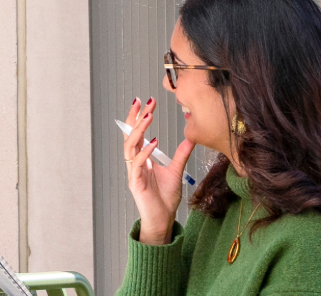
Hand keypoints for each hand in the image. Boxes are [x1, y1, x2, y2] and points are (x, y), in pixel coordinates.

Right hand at [123, 97, 194, 245]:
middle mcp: (135, 163)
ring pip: (130, 146)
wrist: (164, 219)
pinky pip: (137, 163)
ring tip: (148, 116)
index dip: (139, 117)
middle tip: (142, 101)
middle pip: (129, 135)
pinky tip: (153, 141)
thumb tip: (191, 138)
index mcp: (142, 159)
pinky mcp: (136, 182)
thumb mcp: (176, 170)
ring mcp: (134, 172)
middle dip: (134, 117)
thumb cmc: (165, 198)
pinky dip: (144, 151)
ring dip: (138, 130)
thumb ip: (181, 154)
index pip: (137, 133)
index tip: (146, 102)